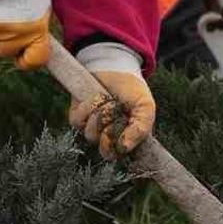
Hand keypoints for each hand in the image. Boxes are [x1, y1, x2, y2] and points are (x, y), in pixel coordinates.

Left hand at [68, 44, 154, 159]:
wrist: (115, 67)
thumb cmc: (132, 89)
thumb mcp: (145, 107)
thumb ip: (141, 128)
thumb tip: (124, 148)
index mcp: (124, 139)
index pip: (118, 156)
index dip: (118, 148)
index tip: (123, 135)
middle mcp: (106, 137)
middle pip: (104, 150)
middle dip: (110, 131)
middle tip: (117, 111)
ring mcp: (91, 127)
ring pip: (91, 134)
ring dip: (101, 114)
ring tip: (108, 101)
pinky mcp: (77, 116)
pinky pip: (77, 121)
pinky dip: (88, 106)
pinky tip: (97, 96)